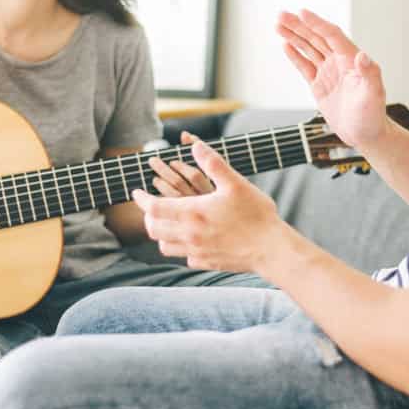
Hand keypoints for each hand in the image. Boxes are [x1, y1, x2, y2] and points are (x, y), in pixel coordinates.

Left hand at [133, 139, 289, 273]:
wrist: (271, 249)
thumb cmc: (256, 214)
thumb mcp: (235, 183)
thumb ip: (213, 163)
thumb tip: (195, 144)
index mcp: (193, 212)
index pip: (154, 208)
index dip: (141, 199)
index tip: (137, 192)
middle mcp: (190, 235)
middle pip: (153, 229)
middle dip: (148, 217)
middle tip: (151, 207)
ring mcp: (197, 252)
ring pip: (164, 247)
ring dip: (161, 234)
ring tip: (167, 224)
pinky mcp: (206, 263)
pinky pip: (184, 257)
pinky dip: (181, 248)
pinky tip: (190, 240)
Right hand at [277, 9, 387, 150]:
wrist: (365, 135)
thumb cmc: (373, 116)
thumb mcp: (373, 95)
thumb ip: (370, 74)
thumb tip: (363, 56)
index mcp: (351, 60)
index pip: (331, 36)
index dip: (316, 24)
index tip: (302, 13)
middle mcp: (339, 62)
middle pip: (316, 38)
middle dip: (299, 26)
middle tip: (281, 14)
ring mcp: (328, 72)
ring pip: (308, 49)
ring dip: (294, 36)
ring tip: (278, 24)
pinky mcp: (320, 85)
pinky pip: (305, 66)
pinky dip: (295, 55)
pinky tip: (285, 45)